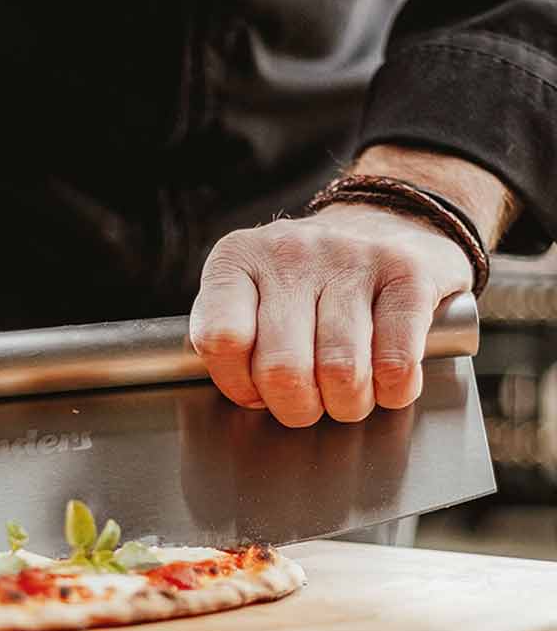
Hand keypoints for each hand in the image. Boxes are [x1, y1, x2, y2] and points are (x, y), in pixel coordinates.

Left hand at [189, 205, 471, 425]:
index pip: (221, 340)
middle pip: (283, 369)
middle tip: (306, 400)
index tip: (254, 387)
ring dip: (346, 403)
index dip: (239, 384)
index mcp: (236, 259)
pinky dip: (392, 391)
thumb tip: (254, 396)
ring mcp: (351, 257)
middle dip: (296, 407)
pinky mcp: (408, 272)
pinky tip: (383, 379)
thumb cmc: (303, 286)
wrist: (386, 223)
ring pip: (342, 372)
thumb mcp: (245, 302)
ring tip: (345, 391)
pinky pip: (396, 364)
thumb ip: (228, 347)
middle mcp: (290, 251)